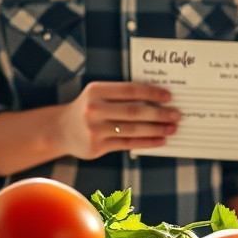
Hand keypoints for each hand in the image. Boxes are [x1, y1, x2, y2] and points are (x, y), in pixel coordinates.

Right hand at [60, 81, 178, 158]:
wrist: (61, 130)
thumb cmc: (87, 109)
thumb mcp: (98, 95)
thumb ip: (121, 95)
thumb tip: (157, 98)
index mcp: (96, 91)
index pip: (130, 90)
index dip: (151, 93)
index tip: (169, 96)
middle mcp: (93, 110)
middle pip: (134, 111)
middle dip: (159, 113)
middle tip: (176, 114)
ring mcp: (94, 130)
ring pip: (133, 130)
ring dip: (156, 129)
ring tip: (172, 128)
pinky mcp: (97, 147)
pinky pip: (128, 144)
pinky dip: (147, 142)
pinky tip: (160, 140)